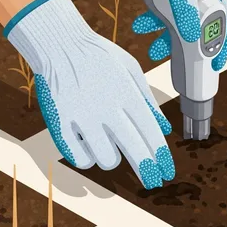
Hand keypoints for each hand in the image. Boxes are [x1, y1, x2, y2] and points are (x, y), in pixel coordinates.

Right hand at [6, 0, 173, 188]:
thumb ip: (149, 102)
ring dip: (112, 159)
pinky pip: (78, 157)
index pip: (151, 133)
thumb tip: (165, 131)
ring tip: (111, 150)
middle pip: (134, 149)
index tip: (167, 173)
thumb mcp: (132, 70)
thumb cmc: (100, 57)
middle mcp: (106, 107)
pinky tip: (90, 151)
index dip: (161, 157)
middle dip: (147, 171)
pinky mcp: (59, 123)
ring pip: (105, 159)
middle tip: (153, 184)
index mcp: (127, 94)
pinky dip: (87, 159)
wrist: (59, 43)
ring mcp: (81, 116)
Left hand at [94, 0, 226, 69]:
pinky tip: (140, 28)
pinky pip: (159, 13)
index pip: (224, 15)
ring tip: (155, 52)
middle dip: (192, 45)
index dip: (223, 41)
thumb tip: (193, 38)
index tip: (218, 63)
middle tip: (187, 66)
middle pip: (200, 23)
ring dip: (166, 38)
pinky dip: (151, 23)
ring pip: (177, 21)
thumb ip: (183, 7)